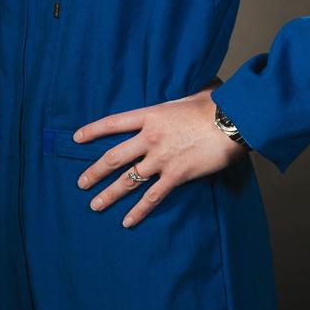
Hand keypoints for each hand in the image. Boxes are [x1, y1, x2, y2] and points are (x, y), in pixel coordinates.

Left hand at [72, 79, 247, 228]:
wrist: (233, 122)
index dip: (93, 131)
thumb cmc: (217, 105)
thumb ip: (183, 96)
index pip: (113, 123)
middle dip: (94, 172)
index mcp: (151, 115)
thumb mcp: (193, 93)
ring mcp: (161, 159)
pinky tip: (127, 221)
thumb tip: (196, 87)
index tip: (77, 139)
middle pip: (114, 157)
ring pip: (127, 180)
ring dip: (109, 194)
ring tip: (95, 205)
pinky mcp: (176, 176)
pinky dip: (138, 211)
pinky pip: (152, 197)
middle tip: (81, 183)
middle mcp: (150, 138)